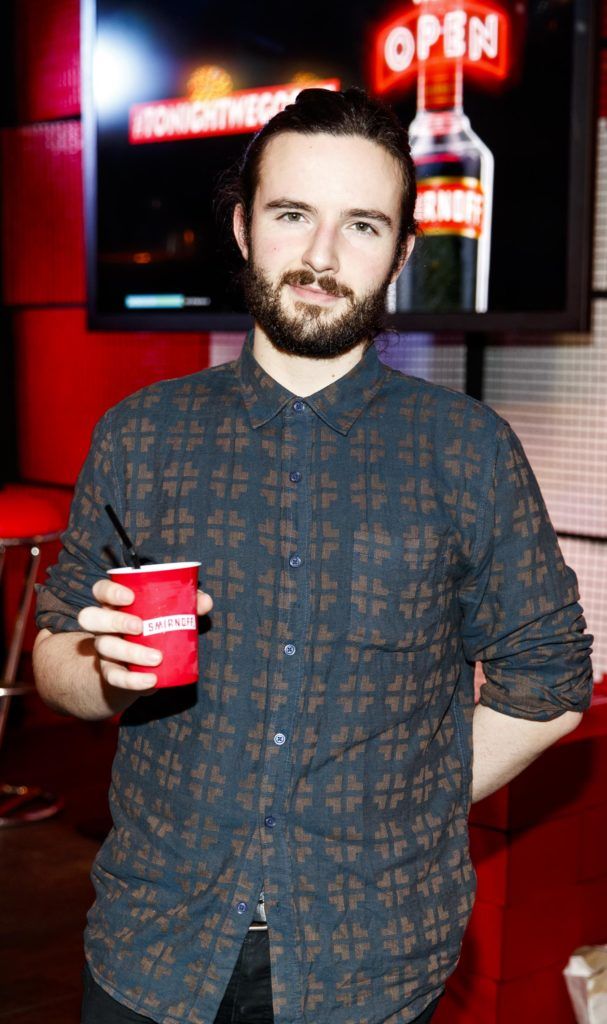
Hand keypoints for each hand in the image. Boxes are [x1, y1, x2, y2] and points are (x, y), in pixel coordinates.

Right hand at [77, 579, 212, 691]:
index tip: (130, 596)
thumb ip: (187, 603)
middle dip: (113, 620)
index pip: (100, 590)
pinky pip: (115, 677)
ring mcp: (104, 649)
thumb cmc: (155, 628)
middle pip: (91, 617)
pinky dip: (133, 680)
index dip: (110, 591)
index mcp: (115, 604)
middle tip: (139, 626)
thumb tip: (204, 601)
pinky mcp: (111, 672)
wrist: (141, 666)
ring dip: (130, 652)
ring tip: (157, 657)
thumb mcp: (169, 613)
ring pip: (105, 647)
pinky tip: (151, 680)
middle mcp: (103, 625)